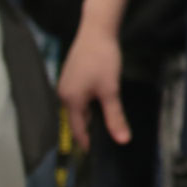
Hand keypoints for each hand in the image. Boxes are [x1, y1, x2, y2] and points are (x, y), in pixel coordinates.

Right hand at [57, 21, 128, 150]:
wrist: (96, 31)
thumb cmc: (103, 61)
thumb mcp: (111, 90)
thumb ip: (115, 117)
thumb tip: (122, 140)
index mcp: (70, 101)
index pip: (77, 130)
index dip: (86, 143)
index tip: (95, 155)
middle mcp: (63, 95)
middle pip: (76, 120)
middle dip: (89, 130)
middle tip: (106, 140)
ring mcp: (66, 85)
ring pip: (78, 108)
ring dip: (90, 117)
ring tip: (106, 124)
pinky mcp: (71, 76)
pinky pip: (79, 98)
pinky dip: (89, 105)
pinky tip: (102, 104)